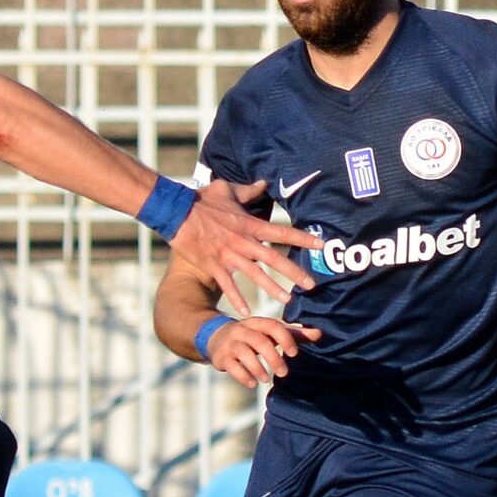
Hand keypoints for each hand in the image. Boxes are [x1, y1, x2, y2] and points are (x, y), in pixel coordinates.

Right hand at [171, 180, 320, 315]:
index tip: (320, 245)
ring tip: (287, 301)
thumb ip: (247, 190)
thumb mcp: (226, 189)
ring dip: (272, 289)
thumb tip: (264, 183)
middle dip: (294, 272)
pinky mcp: (213, 265)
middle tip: (311, 285)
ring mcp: (228, 255)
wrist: (176, 212)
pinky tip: (246, 312)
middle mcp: (243, 242)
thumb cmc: (201, 199)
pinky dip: (237, 299)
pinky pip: (228, 285)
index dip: (302, 239)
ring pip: (255, 275)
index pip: (282, 232)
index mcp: (249, 224)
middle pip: (274, 259)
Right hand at [206, 317, 322, 389]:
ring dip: (258, 369)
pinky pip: (232, 366)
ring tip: (267, 380)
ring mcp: (231, 343)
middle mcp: (242, 330)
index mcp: (257, 322)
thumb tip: (320, 334)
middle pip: (259, 341)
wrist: (217, 338)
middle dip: (273, 358)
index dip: (285, 339)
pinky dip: (244, 376)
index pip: (273, 326)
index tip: (294, 354)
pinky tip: (253, 384)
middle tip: (284, 373)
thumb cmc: (253, 336)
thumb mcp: (270, 332)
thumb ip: (294, 334)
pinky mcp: (222, 357)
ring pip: (245, 354)